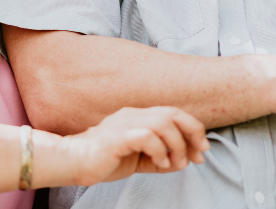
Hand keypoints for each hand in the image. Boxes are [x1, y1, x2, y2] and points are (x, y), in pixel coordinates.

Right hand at [63, 106, 208, 186]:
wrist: (73, 162)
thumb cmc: (104, 160)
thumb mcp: (139, 160)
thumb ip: (160, 158)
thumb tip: (184, 160)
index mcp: (138, 116)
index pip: (173, 113)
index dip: (193, 129)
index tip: (202, 150)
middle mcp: (133, 114)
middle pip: (172, 112)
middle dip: (192, 131)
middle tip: (200, 153)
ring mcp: (124, 123)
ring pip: (162, 123)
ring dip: (177, 144)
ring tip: (176, 163)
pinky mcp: (117, 137)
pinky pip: (146, 136)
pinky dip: (160, 149)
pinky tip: (161, 162)